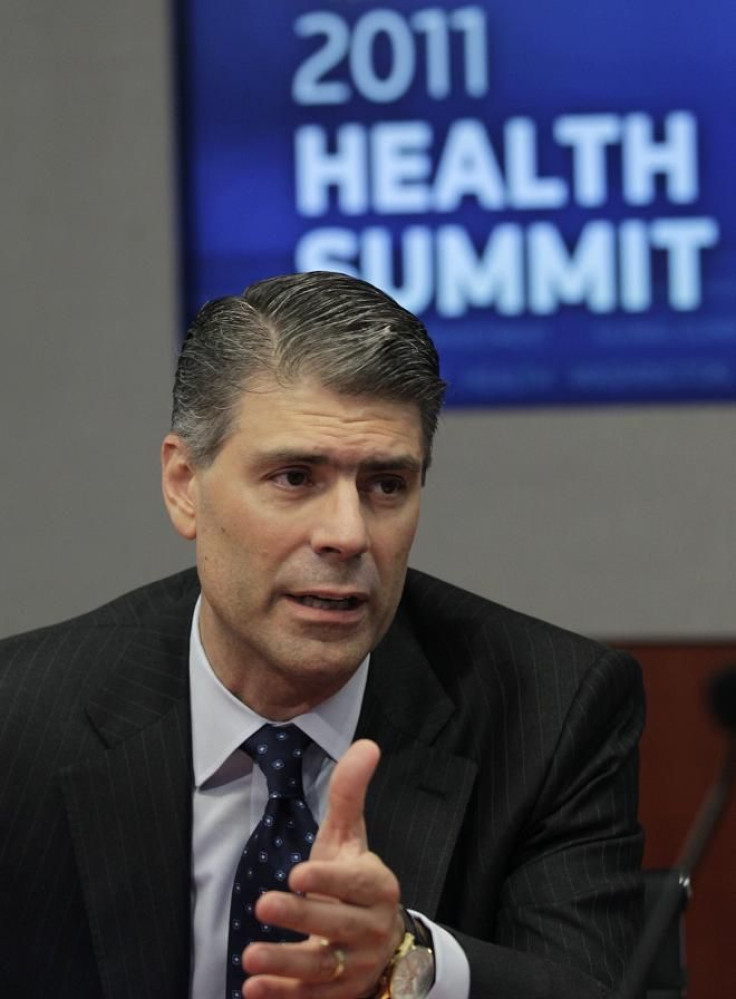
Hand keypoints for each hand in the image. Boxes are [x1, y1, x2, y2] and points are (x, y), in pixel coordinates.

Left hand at [242, 739, 403, 997]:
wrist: (380, 943)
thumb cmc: (354, 880)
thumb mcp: (350, 837)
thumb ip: (350, 793)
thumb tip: (366, 744)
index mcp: (378, 887)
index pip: (356, 883)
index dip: (329, 880)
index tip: (297, 873)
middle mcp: (372, 929)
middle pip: (338, 927)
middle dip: (301, 918)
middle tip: (263, 905)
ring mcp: (357, 967)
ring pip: (323, 969)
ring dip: (286, 965)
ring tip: (249, 958)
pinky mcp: (340, 996)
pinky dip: (284, 997)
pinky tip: (253, 991)